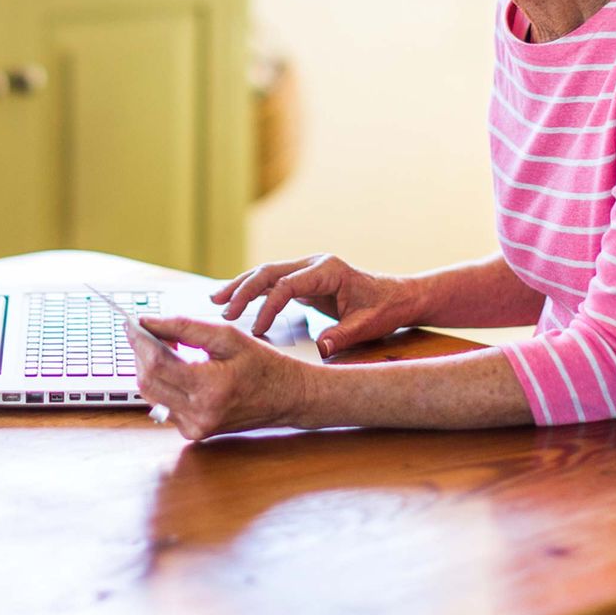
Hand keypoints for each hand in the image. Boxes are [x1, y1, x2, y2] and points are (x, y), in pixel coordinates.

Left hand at [127, 316, 312, 440]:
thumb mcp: (228, 337)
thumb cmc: (263, 365)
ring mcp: (195, 427)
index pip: (158, 364)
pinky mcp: (194, 432)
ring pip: (151, 394)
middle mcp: (200, 414)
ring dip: (151, 368)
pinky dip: (164, 384)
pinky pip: (164, 405)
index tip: (131, 324)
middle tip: (146, 332)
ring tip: (167, 348)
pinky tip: (179, 369)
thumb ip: (186, 327)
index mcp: (211, 388)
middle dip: (141, 354)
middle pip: (147, 381)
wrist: (287, 397)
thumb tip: (149, 322)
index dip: (139, 341)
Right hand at [211, 254, 420, 356]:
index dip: (268, 306)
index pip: (287, 285)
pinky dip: (253, 290)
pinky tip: (235, 299)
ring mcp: (307, 270)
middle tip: (222, 310)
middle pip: (269, 272)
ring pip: (266, 273)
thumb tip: (320, 350)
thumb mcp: (367, 325)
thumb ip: (343, 335)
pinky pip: (272, 282)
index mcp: (328, 270)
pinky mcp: (304, 280)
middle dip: (243, 289)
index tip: (257, 329)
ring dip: (241, 286)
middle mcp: (314, 265)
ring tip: (216, 299)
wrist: (399, 297)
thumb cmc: (385, 308)